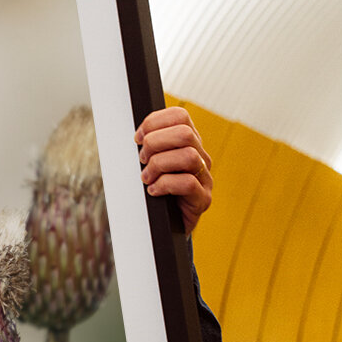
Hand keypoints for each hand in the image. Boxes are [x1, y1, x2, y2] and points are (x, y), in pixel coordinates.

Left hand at [135, 106, 212, 233]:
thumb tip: (136, 136)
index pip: (180, 116)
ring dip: (159, 165)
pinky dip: (164, 185)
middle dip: (155, 143)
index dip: (155, 122)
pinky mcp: (203, 199)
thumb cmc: (156, 191)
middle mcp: (201, 157)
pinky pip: (188, 183)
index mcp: (188, 143)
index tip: (138, 138)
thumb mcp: (150, 163)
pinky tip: (153, 191)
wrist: (165, 226)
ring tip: (146, 177)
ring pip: (188, 156)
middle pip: (184, 133)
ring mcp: (205, 178)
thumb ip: (148, 147)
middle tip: (142, 159)